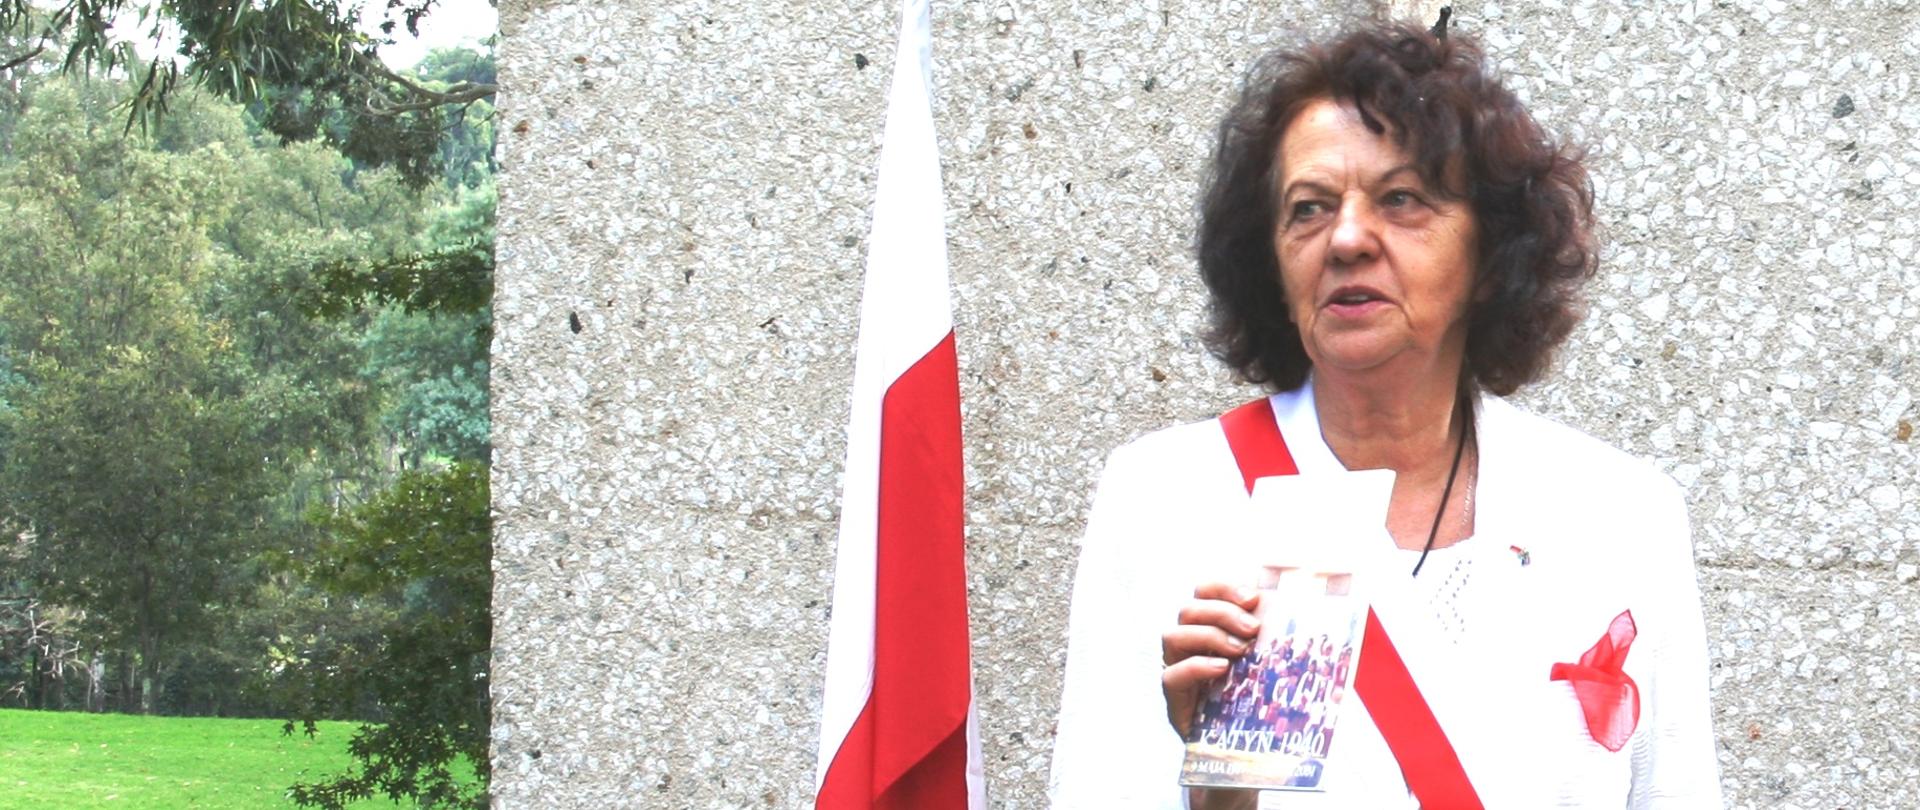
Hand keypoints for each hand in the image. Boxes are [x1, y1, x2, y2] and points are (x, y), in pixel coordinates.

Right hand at [1160, 582, 1260, 737]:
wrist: (1247, 745)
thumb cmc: (1260, 697)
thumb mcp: (1268, 658)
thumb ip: (1270, 632)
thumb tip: (1285, 602)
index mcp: (1208, 628)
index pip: (1203, 593)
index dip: (1223, 588)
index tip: (1253, 598)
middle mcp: (1188, 646)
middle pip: (1188, 610)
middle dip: (1223, 613)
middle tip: (1253, 629)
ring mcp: (1178, 671)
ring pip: (1172, 636)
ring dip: (1209, 636)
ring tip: (1240, 651)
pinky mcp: (1175, 699)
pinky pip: (1172, 675)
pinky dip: (1197, 666)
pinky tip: (1222, 669)